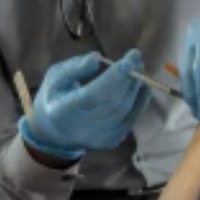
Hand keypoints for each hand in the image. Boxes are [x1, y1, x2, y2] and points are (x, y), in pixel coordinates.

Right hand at [19, 50, 150, 160]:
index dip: (112, 78)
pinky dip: (139, 101)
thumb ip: (75, 68)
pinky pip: (130, 119)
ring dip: (135, 87)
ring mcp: (97, 139)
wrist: (56, 132)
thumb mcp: (56, 77)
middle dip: (128, 78)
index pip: (92, 95)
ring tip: (138, 67)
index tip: (128, 61)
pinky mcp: (110, 142)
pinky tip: (142, 86)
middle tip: (136, 57)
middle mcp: (80, 130)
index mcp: (62, 112)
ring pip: (124, 109)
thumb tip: (98, 58)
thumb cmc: (57, 96)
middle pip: (112, 102)